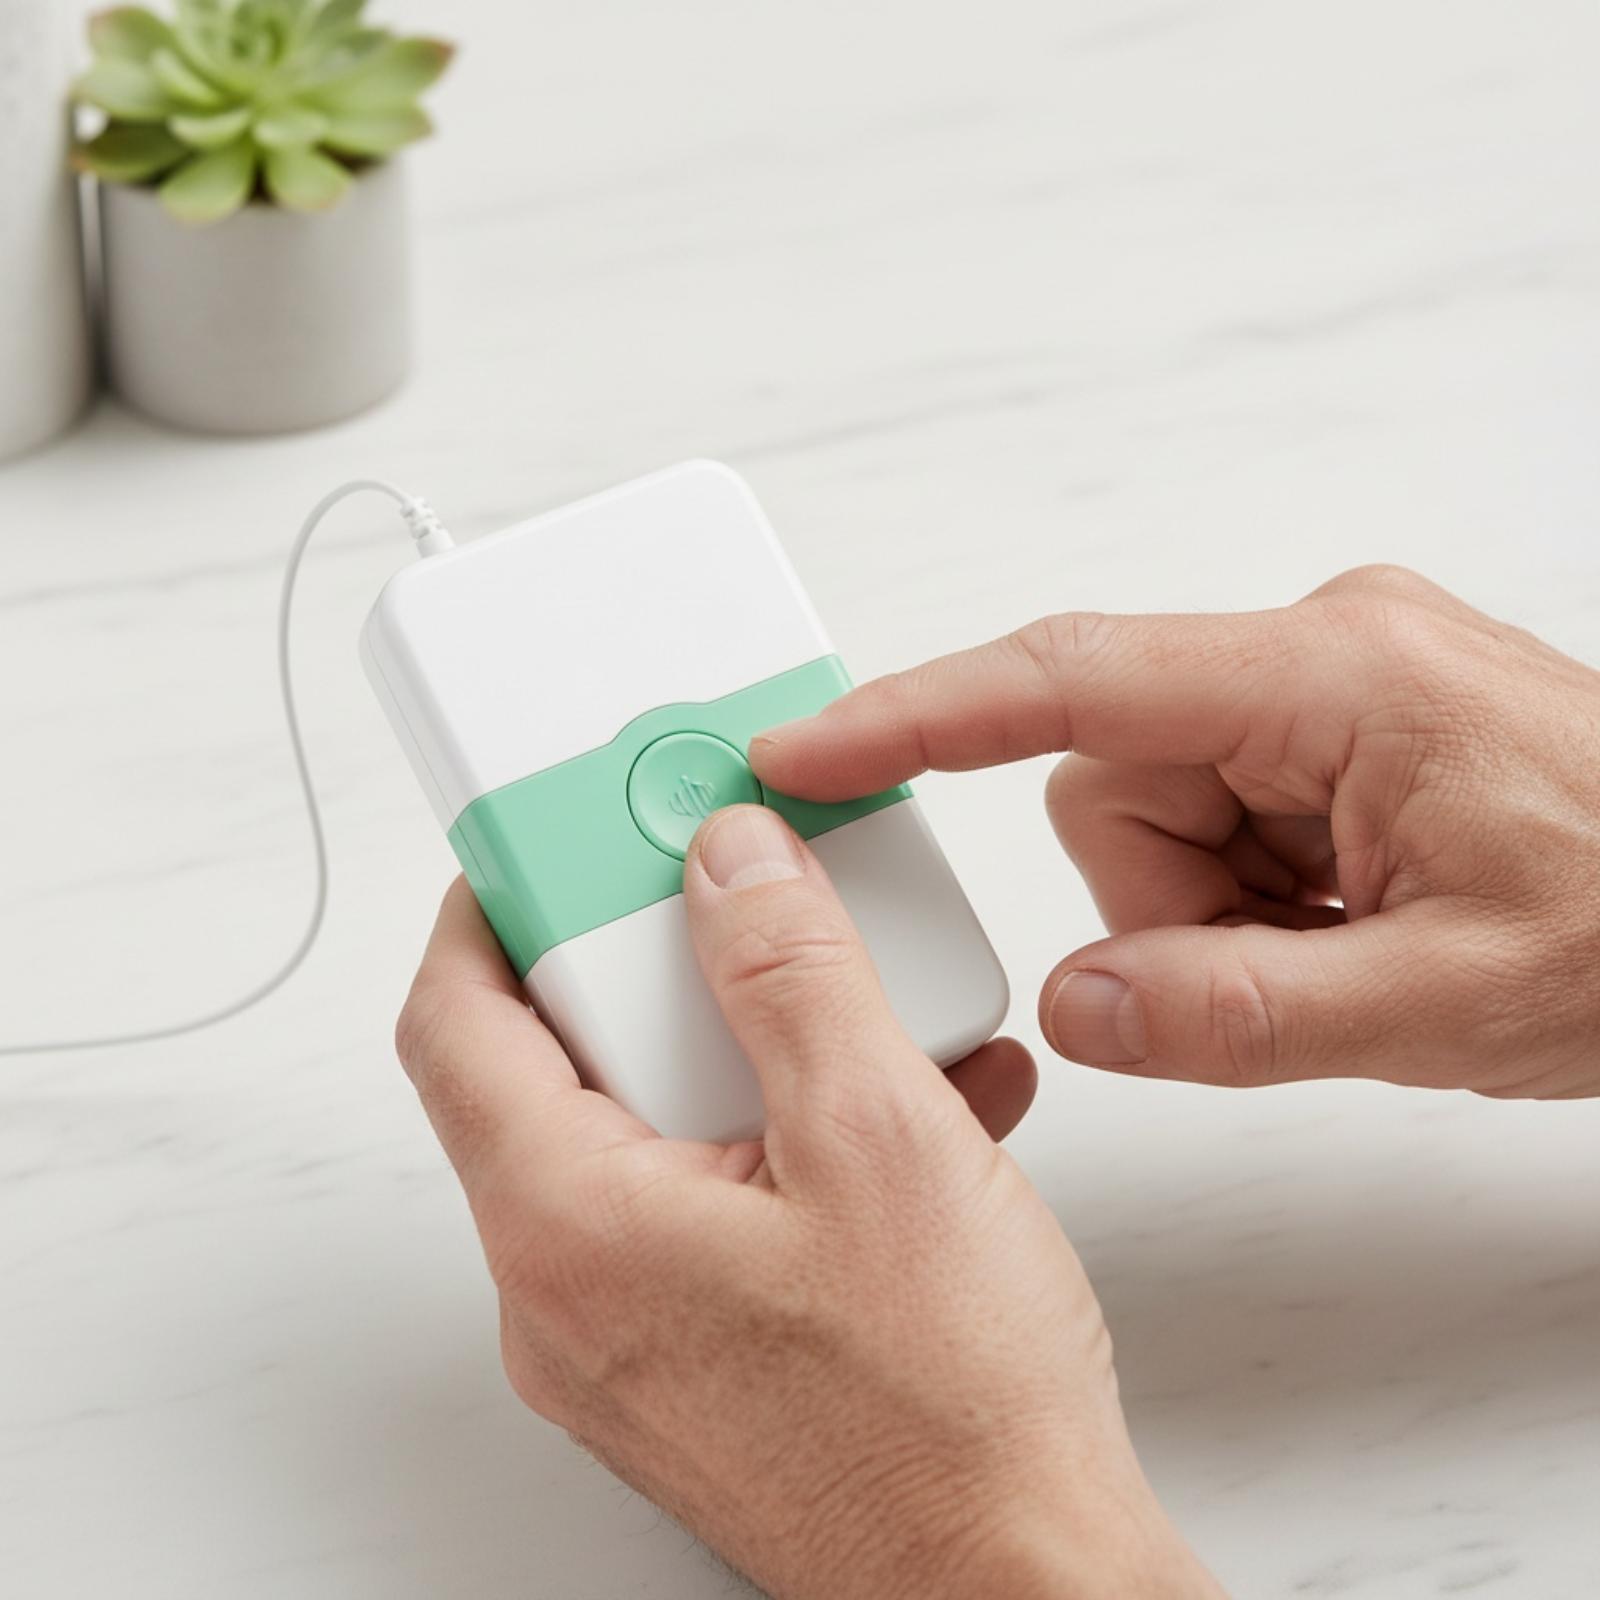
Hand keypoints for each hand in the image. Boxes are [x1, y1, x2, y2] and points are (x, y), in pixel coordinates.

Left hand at [397, 809, 1222, 1599]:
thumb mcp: (880, 1140)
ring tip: (862, 1019)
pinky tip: (910, 1113)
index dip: (488, 907)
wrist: (1022, 1592)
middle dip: (661, 974)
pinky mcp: (700, 1359)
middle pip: (559, 1071)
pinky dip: (789, 1141)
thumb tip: (732, 863)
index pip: (455, 1024)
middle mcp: (569, 1295)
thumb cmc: (951, 1424)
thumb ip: (790, 975)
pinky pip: (710, 1207)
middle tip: (738, 909)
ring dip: (753, 1057)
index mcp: (570, 1228)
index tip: (547, 841)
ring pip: (652, 1137)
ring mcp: (631, 1337)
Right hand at [752, 565, 1599, 1099]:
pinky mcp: (1326, 731)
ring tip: (1342, 945)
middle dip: (1168, 899)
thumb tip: (1076, 1008)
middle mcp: (1312, 654)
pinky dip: (1249, 898)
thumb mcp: (1448, 1005)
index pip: (1071, 679)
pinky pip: (1212, 819)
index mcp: (1334, 677)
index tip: (808, 745)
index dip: (918, 714)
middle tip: (1292, 959)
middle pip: (1109, 778)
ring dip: (1215, 909)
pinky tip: (1347, 920)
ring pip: (1152, 813)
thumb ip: (1240, 1015)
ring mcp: (1320, 690)